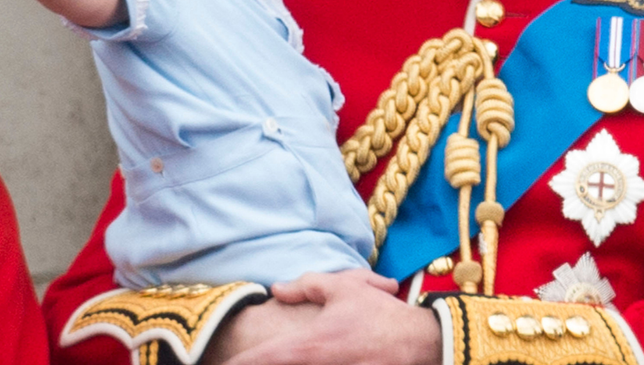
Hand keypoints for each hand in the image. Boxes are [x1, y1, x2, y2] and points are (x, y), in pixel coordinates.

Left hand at [212, 270, 439, 364]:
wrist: (422, 343)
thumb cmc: (380, 314)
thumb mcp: (344, 288)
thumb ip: (307, 286)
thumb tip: (277, 288)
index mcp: (310, 345)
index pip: (264, 358)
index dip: (240, 362)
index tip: (221, 363)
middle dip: (259, 362)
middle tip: (235, 360)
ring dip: (286, 362)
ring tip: (260, 357)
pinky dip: (311, 364)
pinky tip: (307, 358)